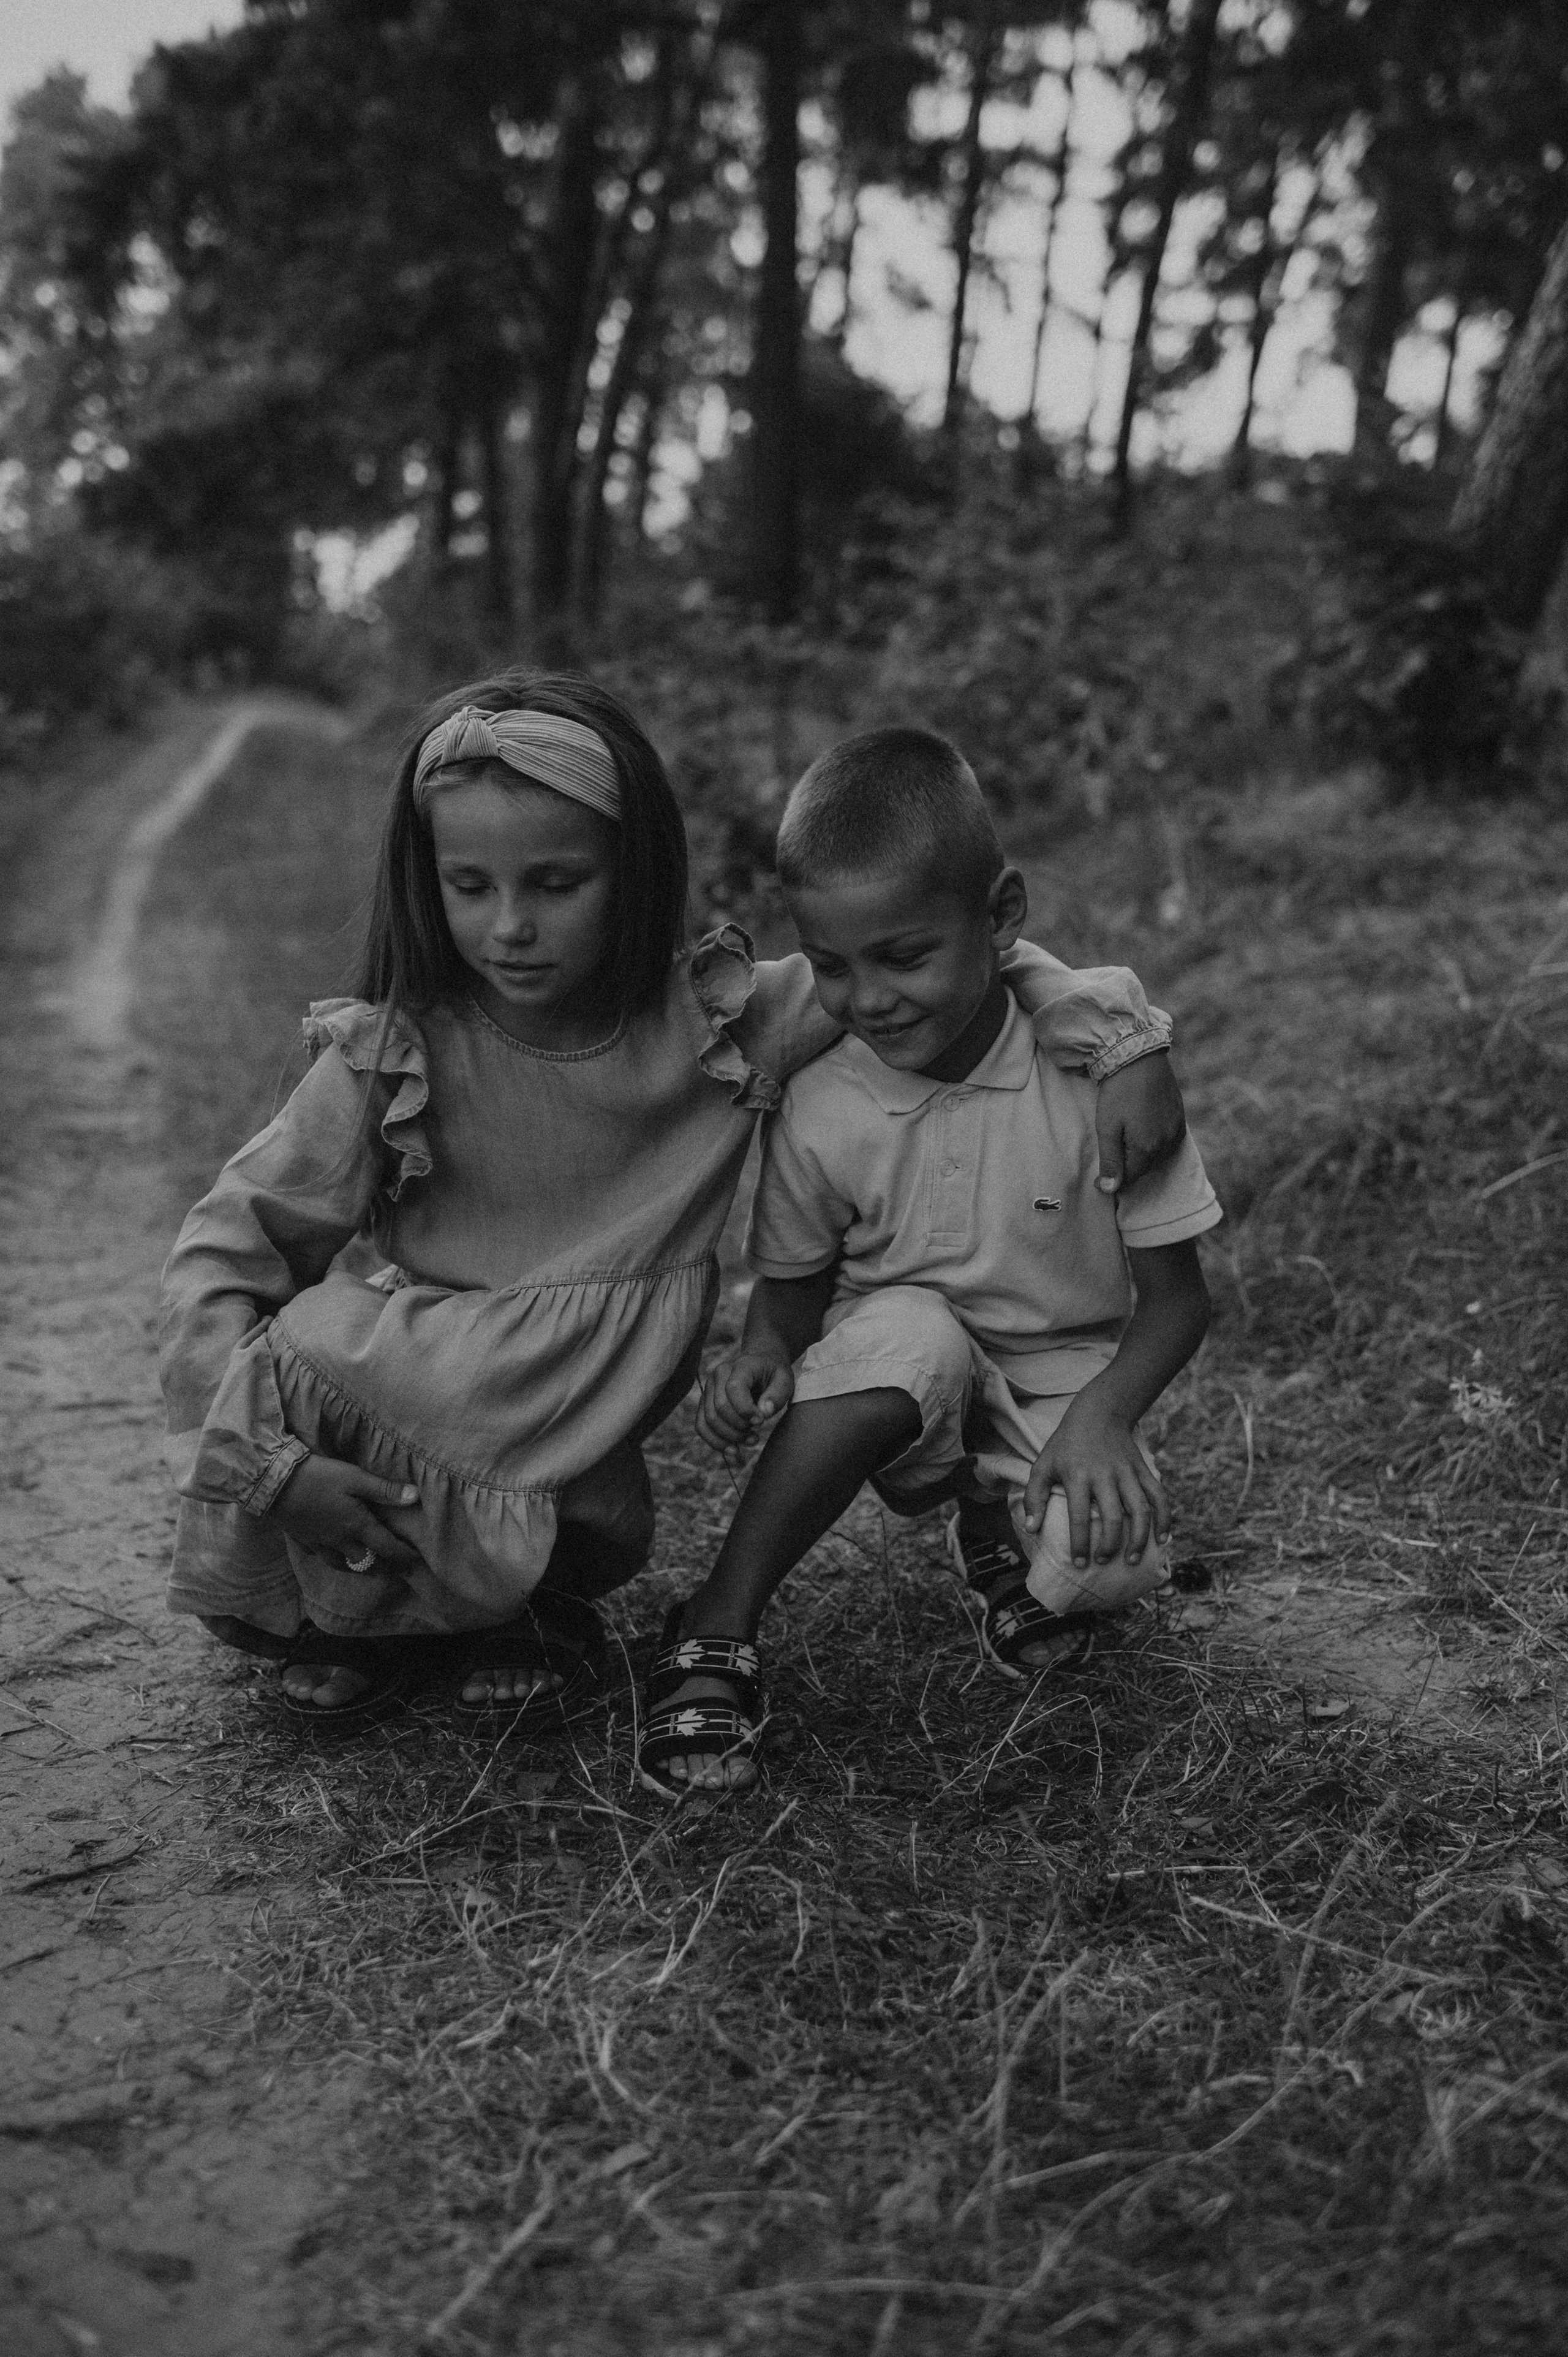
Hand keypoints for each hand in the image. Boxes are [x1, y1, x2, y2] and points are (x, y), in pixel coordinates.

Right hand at [267, 1454, 423, 1569]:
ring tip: (367, 1565)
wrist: (273, 1482)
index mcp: (356, 1526)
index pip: (387, 1549)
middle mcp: (339, 1541)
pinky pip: (320, 1556)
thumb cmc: (318, 1477)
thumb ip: (384, 1490)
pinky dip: (331, 1558)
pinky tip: (331, 1552)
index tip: (418, 1561)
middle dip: (384, 1566)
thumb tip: (414, 1497)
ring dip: (359, 1567)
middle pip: (367, 1563)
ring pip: (343, 1564)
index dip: (404, 1556)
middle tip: (397, 1567)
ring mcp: (319, 1543)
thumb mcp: (355, 1477)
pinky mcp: (302, 1539)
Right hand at [697, 1347, 794, 1449]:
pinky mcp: (705, 1402)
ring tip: (750, 1440)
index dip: (746, 1410)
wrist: (759, 1363)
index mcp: (739, 1366)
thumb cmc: (773, 1373)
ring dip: (729, 1437)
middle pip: (720, 1408)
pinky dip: (715, 1441)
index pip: (734, 1389)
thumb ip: (776, 1395)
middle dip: (739, 1428)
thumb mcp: (785, 1380)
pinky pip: (701, 1425)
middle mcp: (717, 1375)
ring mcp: (708, 1389)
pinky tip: (733, 1449)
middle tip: (756, 1434)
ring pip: (709, 1420)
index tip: (761, 1421)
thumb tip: (764, 1412)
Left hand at [1022, 1397, 1168, 1569]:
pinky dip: (1164, 1519)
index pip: (1079, 1517)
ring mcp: (1128, 1472)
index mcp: (1078, 1475)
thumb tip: (1033, 1528)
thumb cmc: (1066, 1444)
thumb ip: (1034, 1496)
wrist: (1099, 1413)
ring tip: (1133, 1560)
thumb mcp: (1043, 1464)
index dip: (1080, 1544)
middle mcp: (1105, 1475)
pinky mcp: (1144, 1469)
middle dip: (1109, 1545)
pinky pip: (1159, 1496)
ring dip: (1139, 1538)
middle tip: (1103, 1561)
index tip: (1079, 1564)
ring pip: (1140, 1509)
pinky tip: (1162, 1540)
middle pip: (1112, 1517)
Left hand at [1095, 1050, 1185, 1193]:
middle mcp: (1166, 1143)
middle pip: (1144, 1168)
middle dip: (1127, 1169)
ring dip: (1142, 1157)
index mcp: (1147, 1149)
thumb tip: (1109, 1190)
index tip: (1096, 1180)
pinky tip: (1144, 1133)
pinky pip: (1169, 1141)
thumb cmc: (1118, 1092)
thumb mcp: (1107, 1128)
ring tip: (1125, 1146)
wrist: (1139, 1056)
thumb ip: (1110, 1161)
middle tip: (1109, 1161)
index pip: (1130, 1178)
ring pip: (1158, 1156)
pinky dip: (1156, 1144)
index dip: (1111, 1181)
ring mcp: (1176, 1129)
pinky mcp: (1180, 1116)